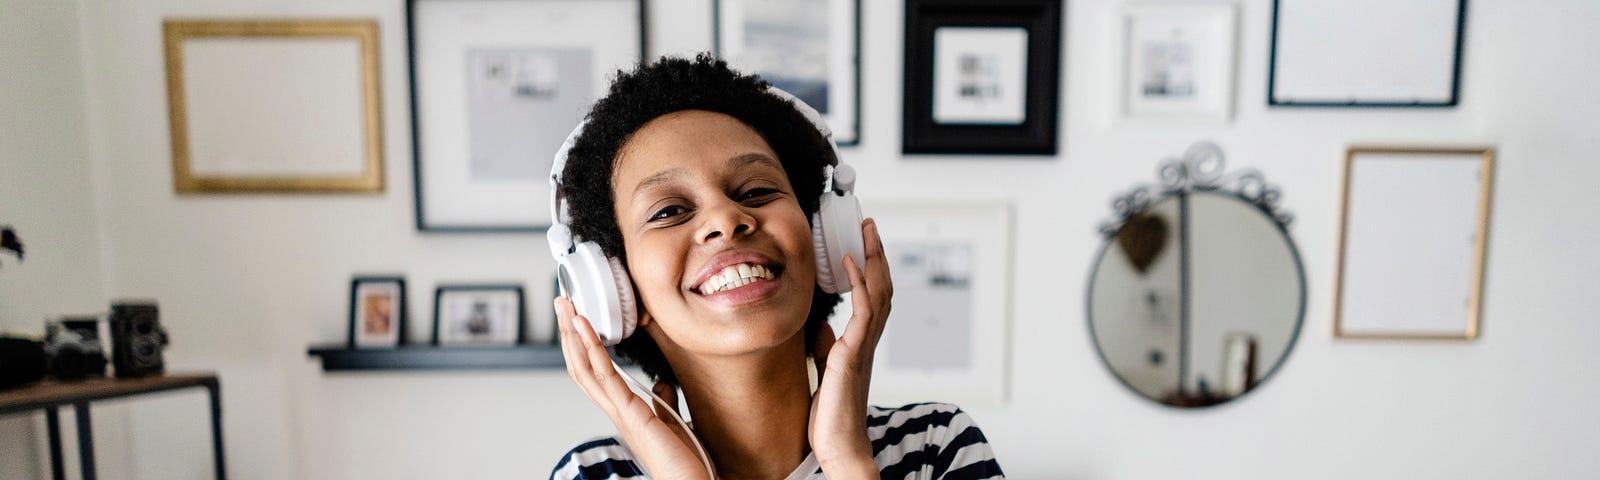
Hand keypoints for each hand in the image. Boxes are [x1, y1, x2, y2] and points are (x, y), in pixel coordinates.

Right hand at [556, 297, 710, 478]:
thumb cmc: (682, 461)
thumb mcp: (670, 421)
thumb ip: (662, 400)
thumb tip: (661, 381)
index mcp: (622, 410)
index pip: (592, 372)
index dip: (581, 344)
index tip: (576, 317)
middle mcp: (614, 410)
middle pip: (580, 366)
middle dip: (568, 333)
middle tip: (561, 302)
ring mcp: (619, 412)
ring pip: (585, 368)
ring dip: (573, 333)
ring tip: (566, 305)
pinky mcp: (631, 414)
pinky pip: (606, 377)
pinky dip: (593, 348)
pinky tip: (585, 326)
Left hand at [808, 218, 892, 477]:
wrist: (838, 445)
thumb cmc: (831, 416)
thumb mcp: (825, 372)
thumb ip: (826, 347)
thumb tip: (823, 327)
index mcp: (860, 343)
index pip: (873, 297)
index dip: (871, 268)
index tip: (862, 243)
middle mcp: (867, 340)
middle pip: (881, 286)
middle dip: (876, 254)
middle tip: (869, 225)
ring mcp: (863, 345)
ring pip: (878, 292)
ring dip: (872, 258)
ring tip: (865, 231)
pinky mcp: (853, 352)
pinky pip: (862, 310)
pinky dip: (858, 282)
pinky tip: (849, 262)